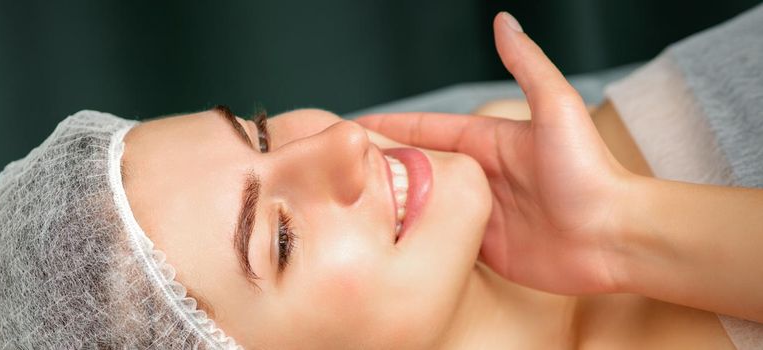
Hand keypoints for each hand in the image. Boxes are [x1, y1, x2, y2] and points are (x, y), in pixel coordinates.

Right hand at [357, 13, 634, 294]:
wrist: (617, 237)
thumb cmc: (590, 171)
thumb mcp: (556, 108)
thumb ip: (526, 66)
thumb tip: (503, 21)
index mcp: (488, 142)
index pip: (426, 131)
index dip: (388, 128)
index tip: (351, 127)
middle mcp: (480, 176)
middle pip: (417, 169)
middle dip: (378, 167)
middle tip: (337, 170)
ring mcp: (479, 214)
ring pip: (422, 206)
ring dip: (390, 205)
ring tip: (348, 206)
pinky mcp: (484, 249)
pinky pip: (440, 242)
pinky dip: (413, 239)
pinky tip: (384, 241)